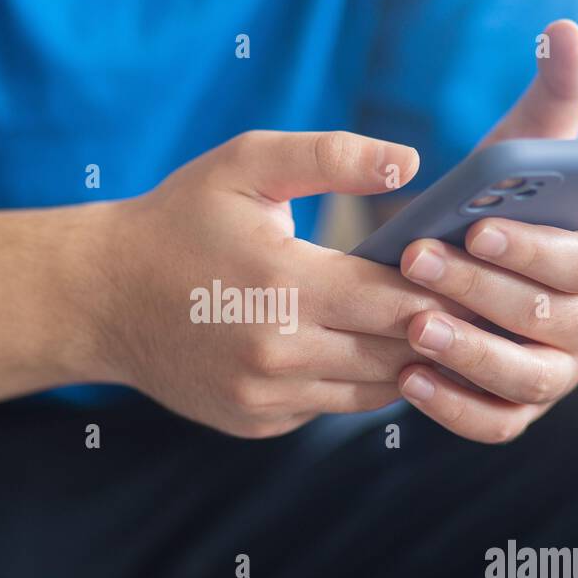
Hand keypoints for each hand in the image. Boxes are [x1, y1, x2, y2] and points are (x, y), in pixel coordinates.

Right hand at [98, 129, 467, 437]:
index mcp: (284, 285)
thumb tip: (411, 162)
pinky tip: (365, 348)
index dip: (444, 288)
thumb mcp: (244, 166)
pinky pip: (332, 407)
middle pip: (398, 354)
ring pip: (374, 392)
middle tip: (478, 305)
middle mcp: (278, 354)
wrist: (100, 297)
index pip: (399, 300)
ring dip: (406, 362)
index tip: (474, 271)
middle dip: (439, 328)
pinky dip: (355, 381)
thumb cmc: (177, 221)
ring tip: (437, 328)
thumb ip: (330, 155)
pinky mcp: (257, 422)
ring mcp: (266, 397)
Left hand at [396, 20, 577, 442]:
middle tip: (419, 265)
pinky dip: (456, 409)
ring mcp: (558, 375)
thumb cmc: (494, 206)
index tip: (477, 226)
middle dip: (484, 291)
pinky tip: (408, 381)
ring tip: (413, 329)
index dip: (533, 248)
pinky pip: (495, 424)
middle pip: (551, 320)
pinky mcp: (517, 411)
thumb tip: (563, 30)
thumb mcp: (520, 153)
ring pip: (526, 377)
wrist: (456, 270)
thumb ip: (550, 98)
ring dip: (471, 354)